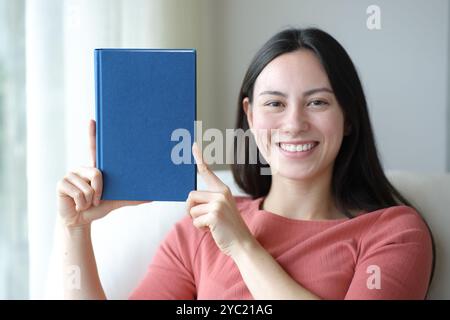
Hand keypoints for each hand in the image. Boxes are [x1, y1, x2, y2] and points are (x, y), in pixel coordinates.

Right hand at [57, 119, 147, 228]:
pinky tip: (77, 205)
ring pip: (89, 187)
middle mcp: (81, 168)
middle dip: (100, 191)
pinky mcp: (61, 183)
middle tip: (97, 200)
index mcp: (94, 169)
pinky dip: (82, 203)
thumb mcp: (116, 201)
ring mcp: (70, 175)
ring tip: (86, 202)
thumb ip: (132, 198)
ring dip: (91, 200)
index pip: (94, 149)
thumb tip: (152, 197)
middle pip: (97, 174)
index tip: (93, 120)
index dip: (93, 134)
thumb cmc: (96, 207)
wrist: (80, 220)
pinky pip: (80, 194)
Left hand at [186, 142, 253, 256]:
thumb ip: (209, 202)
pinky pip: (195, 221)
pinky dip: (201, 229)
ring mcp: (218, 203)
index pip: (208, 172)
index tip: (194, 145)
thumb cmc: (228, 229)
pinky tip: (213, 231)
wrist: (243, 244)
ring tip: (212, 226)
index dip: (200, 158)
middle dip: (192, 211)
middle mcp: (221, 194)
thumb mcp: (220, 210)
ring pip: (191, 210)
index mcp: (223, 190)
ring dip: (197, 221)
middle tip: (205, 220)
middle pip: (191, 196)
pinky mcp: (214, 215)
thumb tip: (189, 200)